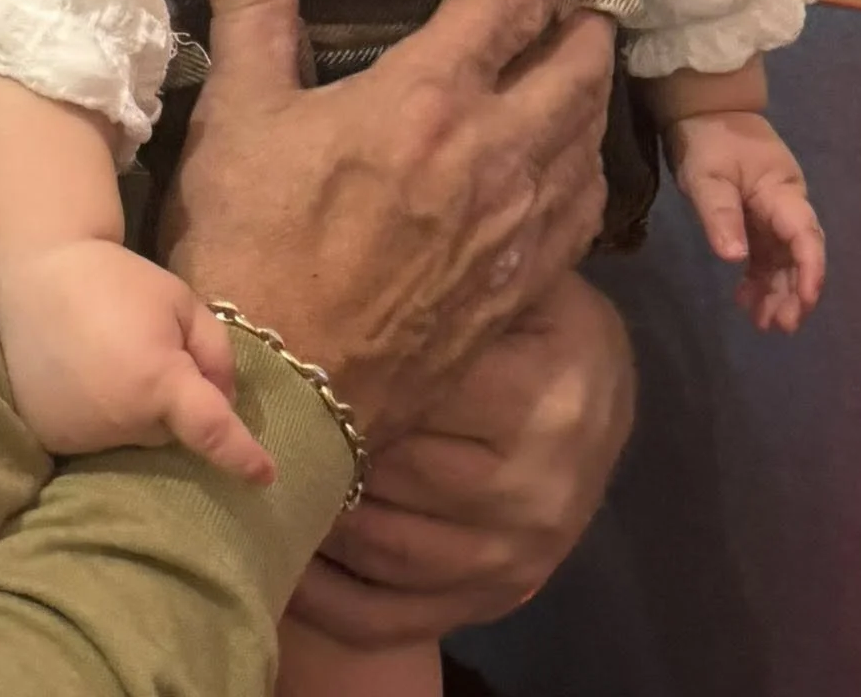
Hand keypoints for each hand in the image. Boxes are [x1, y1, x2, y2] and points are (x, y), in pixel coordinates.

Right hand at [0, 238, 275, 482]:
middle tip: (148, 348)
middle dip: (172, 403)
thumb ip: (215, 351)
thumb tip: (224, 400)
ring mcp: (82, 435)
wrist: (36, 275)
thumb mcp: (181, 301)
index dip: (241, 456)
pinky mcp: (51, 438)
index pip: (211, 432)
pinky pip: (96, 439)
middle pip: (169, 430)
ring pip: (132, 438)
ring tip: (110, 359)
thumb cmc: (116, 281)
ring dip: (135, 411)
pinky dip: (100, 417)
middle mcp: (121, 420)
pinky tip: (84, 377)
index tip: (266, 477)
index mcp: (159, 382)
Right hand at [163, 0, 614, 441]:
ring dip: (594, 92)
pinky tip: (574, 164)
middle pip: (575, 69)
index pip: (510, 6)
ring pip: (587, 138)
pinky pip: (581, 211)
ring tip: (586, 69)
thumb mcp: (237, 113)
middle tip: (587, 1)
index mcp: (427, 97)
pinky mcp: (517, 286)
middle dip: (587, 24)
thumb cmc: (250, 241)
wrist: (279, 387)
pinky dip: (588, 169)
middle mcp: (492, 152)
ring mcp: (513, 226)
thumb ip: (256, 14)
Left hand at [285, 275, 634, 647]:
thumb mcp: (520, 287)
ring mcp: (518, 555)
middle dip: (321, 446)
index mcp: (546, 396)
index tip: (285, 359)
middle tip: (259, 419)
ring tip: (265, 476)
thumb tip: (361, 245)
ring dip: (316, 518)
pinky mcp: (495, 598)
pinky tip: (284, 560)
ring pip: (386, 548)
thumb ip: (456, 278)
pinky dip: (329, 599)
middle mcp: (539, 488)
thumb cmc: (541, 324)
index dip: (346, 379)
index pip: (424, 395)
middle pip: (396, 474)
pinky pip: (393, 616)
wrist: (601, 400)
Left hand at [666, 110, 824, 331]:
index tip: (806, 301)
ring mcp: (771, 213)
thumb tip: (735, 258)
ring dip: (777, 290)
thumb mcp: (706, 175)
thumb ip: (720, 214)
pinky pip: (765, 253)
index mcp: (783, 193)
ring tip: (764, 323)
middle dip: (795, 292)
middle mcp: (785, 206)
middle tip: (781, 325)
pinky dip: (758, 277)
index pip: (805, 236)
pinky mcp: (756, 217)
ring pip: (783, 259)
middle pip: (799, 254)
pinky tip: (747, 300)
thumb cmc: (708, 138)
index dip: (810, 271)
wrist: (703, 110)